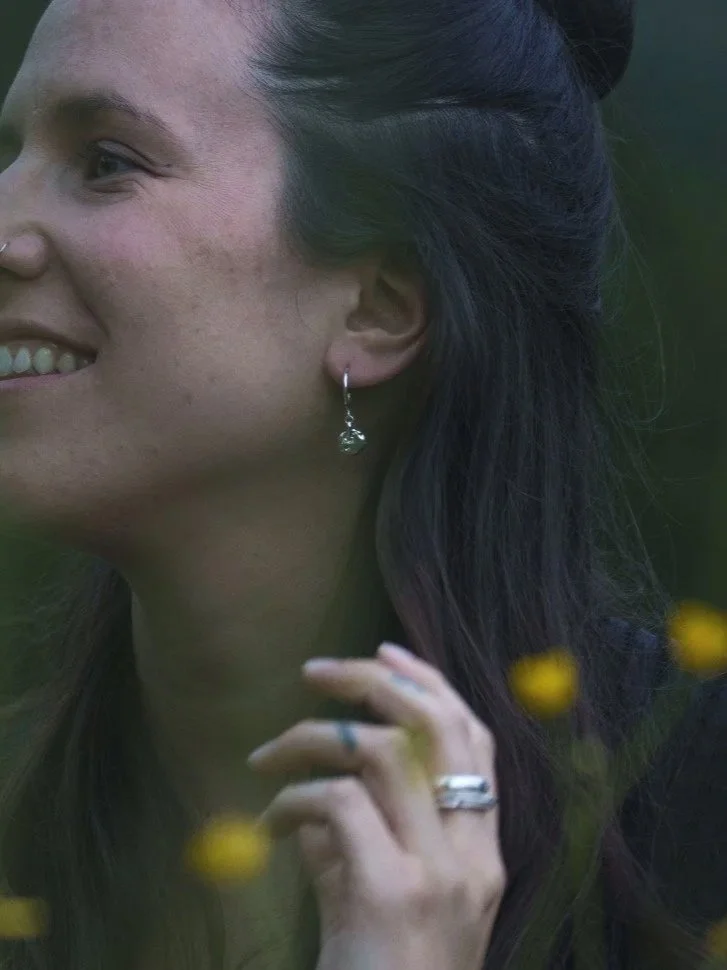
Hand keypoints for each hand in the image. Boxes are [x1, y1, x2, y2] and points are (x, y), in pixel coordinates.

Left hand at [247, 643, 505, 969]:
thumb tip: (317, 795)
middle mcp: (475, 857)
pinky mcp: (393, 892)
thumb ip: (353, 848)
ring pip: (384, 749)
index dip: (432, 685)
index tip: (386, 654)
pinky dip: (292, 798)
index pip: (476, 740)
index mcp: (483, 857)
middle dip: (378, 680)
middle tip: (317, 671)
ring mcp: (439, 874)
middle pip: (441, 726)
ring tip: (269, 752)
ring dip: (315, 735)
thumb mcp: (374, 910)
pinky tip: (267, 825)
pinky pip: (337, 802)